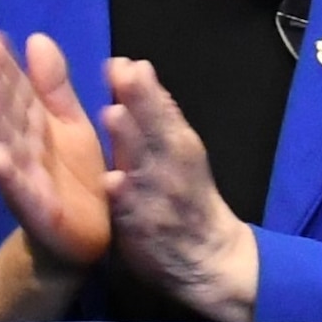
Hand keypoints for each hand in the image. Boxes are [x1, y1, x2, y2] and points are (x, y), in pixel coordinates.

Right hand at [0, 30, 115, 313]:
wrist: (89, 236)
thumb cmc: (75, 174)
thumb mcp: (68, 122)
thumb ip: (52, 85)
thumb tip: (36, 39)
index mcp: (34, 125)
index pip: (15, 89)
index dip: (3, 64)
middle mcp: (24, 148)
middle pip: (5, 113)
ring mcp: (27, 179)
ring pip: (7, 145)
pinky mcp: (39, 210)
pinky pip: (22, 190)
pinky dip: (9, 175)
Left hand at [89, 59, 256, 321]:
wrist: (209, 259)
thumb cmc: (184, 196)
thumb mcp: (176, 150)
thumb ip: (153, 112)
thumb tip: (132, 65)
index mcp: (180, 144)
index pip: (164, 111)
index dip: (147, 87)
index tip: (128, 62)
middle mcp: (174, 167)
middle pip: (158, 131)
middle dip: (142, 103)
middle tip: (125, 75)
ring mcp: (162, 199)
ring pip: (146, 166)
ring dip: (131, 141)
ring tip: (113, 115)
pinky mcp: (148, 231)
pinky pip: (135, 212)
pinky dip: (126, 197)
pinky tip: (112, 182)